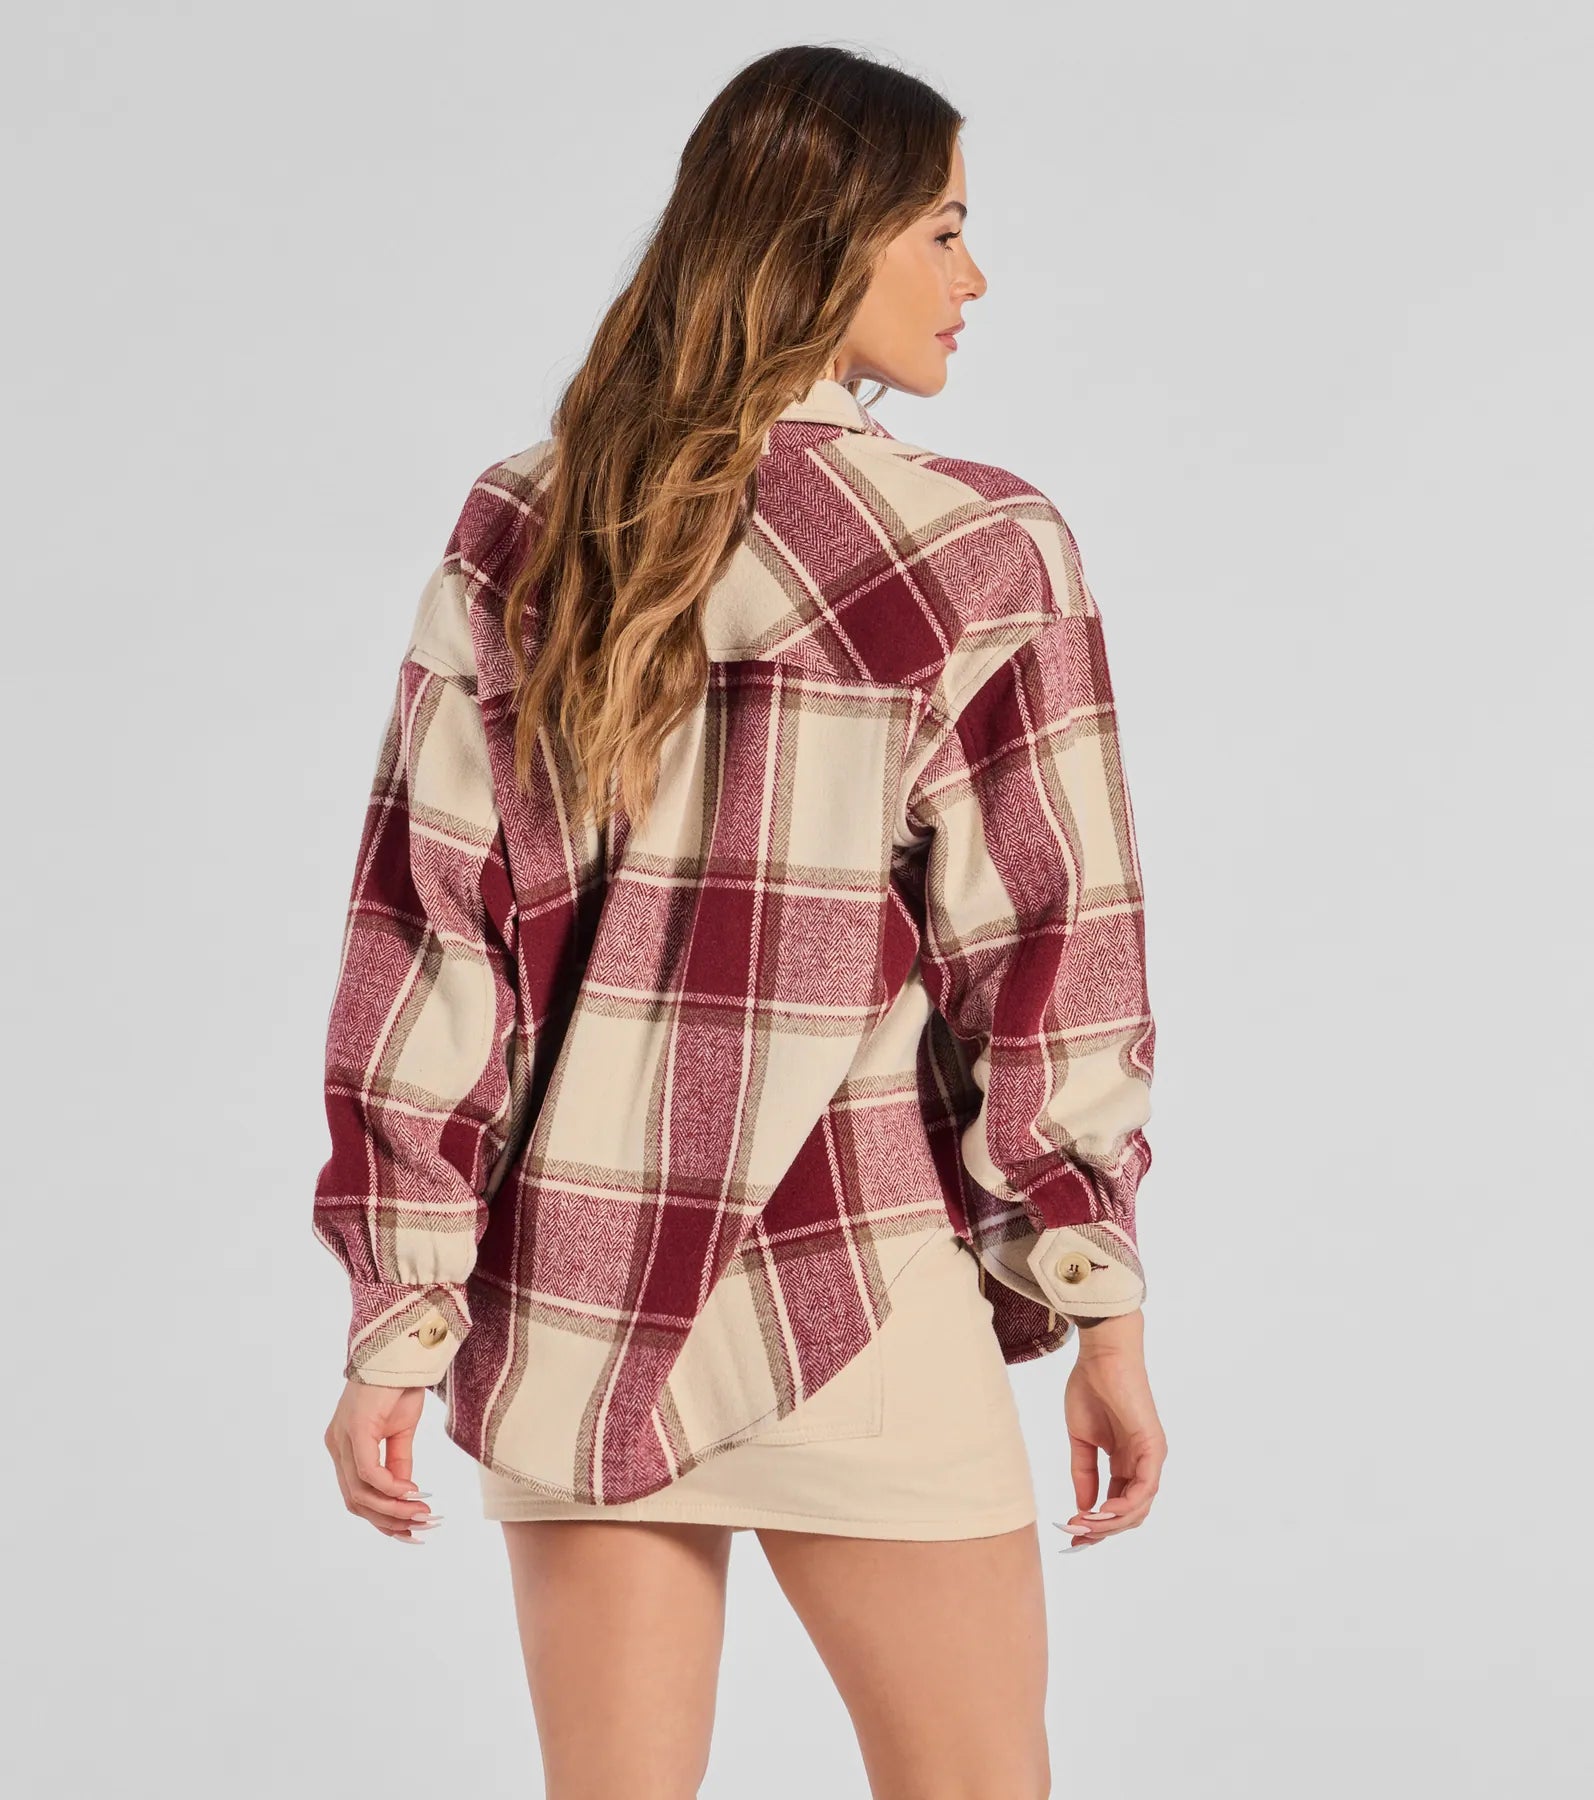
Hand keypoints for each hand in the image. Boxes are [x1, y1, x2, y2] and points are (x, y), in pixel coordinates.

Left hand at [323, 1378, 439, 1543]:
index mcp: (344, 1447)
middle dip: (390, 1521)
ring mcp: (342, 1439)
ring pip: (361, 1493)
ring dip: (394, 1509)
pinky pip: (369, 1472)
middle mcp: (337, 1446)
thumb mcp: (401, 1432)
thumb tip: (405, 1494)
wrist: (401, 1351)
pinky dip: (391, 1488)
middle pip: (356, 1502)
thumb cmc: (399, 1386)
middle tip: (422, 1527)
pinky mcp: (356, 1429)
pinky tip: (412, 1492)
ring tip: (423, 1513)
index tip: (413, 1531)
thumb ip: (398, 1463)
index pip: (356, 1497)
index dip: (383, 1519)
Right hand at [1055, 1312, 1165, 1550]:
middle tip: (1074, 1536)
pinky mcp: (1154, 1448)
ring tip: (1082, 1525)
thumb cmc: (1090, 1389)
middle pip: (1128, 1514)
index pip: (1115, 1505)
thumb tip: (1081, 1509)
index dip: (1095, 1525)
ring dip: (1110, 1523)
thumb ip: (1083, 1474)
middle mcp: (1142, 1465)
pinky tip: (1102, 1512)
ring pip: (1138, 1508)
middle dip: (1101, 1531)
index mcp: (1126, 1462)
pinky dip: (1125, 1505)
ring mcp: (1151, 1458)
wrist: (1101, 1357)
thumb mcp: (1081, 1440)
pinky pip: (1144, 1488)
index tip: (1070, 1536)